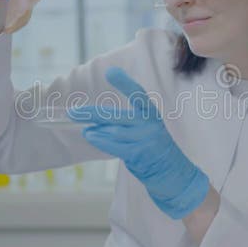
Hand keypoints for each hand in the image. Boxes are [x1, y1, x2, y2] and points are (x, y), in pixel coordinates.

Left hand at [67, 67, 209, 219]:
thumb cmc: (154, 151)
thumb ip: (124, 125)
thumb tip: (93, 124)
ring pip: (112, 132)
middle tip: (72, 112)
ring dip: (95, 131)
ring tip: (86, 131)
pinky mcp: (141, 153)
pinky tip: (91, 136)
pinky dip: (100, 140)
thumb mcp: (144, 131)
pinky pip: (114, 146)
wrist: (175, 174)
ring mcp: (146, 138)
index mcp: (151, 113)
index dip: (124, 82)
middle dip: (91, 113)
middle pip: (114, 115)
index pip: (137, 94)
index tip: (111, 72)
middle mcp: (149, 123)